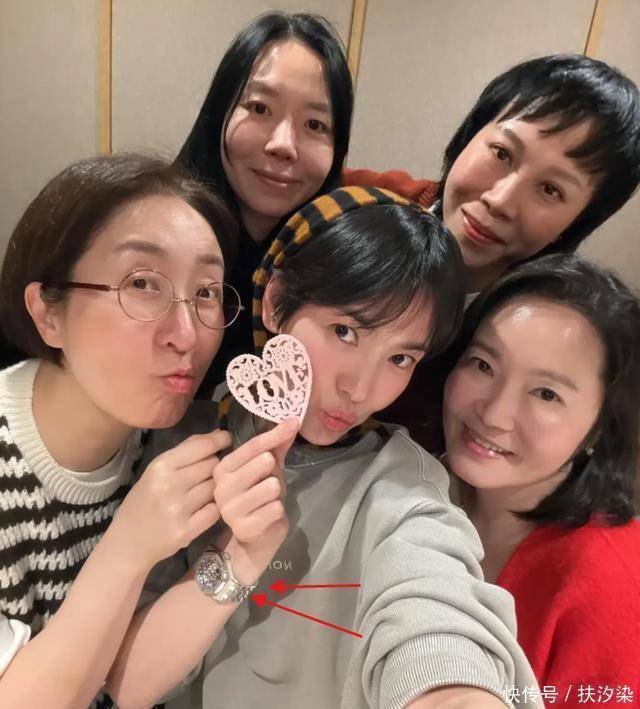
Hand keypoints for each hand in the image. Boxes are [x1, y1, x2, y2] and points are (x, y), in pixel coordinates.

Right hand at [110, 429, 231, 569]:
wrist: (128, 543)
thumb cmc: (144, 501)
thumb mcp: (156, 470)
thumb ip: (186, 450)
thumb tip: (218, 434)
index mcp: (161, 466)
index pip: (202, 447)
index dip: (220, 440)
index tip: (227, 439)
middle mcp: (170, 485)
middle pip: (212, 466)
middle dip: (215, 467)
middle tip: (208, 473)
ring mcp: (178, 509)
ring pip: (216, 487)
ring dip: (215, 488)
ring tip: (203, 492)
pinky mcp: (186, 531)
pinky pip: (215, 511)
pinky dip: (213, 508)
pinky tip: (204, 508)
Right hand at [213, 419, 298, 584]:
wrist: (256, 539)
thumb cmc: (260, 498)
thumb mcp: (267, 469)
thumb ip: (276, 446)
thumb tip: (292, 421)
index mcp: (223, 468)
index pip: (253, 445)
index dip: (275, 434)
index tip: (293, 423)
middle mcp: (221, 487)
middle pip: (262, 461)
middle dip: (273, 470)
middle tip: (268, 483)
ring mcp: (230, 509)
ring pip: (271, 485)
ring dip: (276, 493)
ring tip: (268, 501)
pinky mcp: (244, 527)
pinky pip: (275, 507)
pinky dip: (278, 510)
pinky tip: (269, 515)